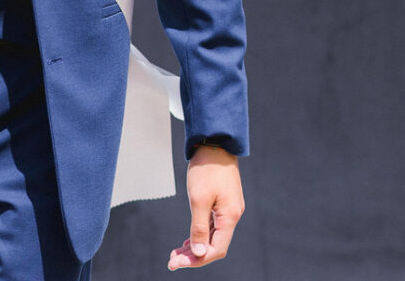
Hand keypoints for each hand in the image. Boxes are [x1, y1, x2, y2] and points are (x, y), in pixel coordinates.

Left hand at [168, 145, 243, 270]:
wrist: (214, 141)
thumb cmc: (207, 167)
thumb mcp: (198, 198)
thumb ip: (198, 227)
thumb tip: (199, 252)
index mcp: (230, 216)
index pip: (216, 249)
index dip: (198, 259)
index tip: (178, 263)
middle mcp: (232, 215)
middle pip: (214, 244)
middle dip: (193, 255)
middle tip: (172, 261)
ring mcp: (228, 208)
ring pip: (212, 235)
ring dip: (195, 245)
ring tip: (176, 254)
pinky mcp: (223, 201)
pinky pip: (212, 224)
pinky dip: (200, 233)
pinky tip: (188, 240)